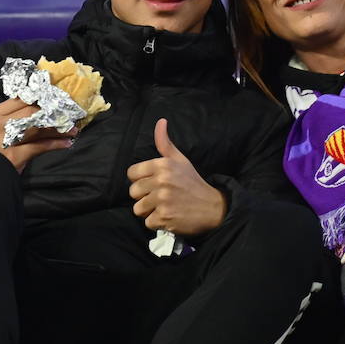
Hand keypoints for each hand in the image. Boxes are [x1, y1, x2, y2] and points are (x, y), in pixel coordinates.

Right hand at [0, 97, 75, 172]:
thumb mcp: (2, 127)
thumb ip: (17, 116)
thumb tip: (44, 107)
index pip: (23, 99)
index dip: (42, 98)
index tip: (57, 98)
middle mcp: (2, 123)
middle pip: (32, 112)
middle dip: (53, 113)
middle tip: (69, 115)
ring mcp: (8, 139)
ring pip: (39, 128)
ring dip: (58, 129)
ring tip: (72, 130)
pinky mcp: (16, 155)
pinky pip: (41, 146)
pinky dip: (56, 144)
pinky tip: (67, 143)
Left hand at [127, 118, 225, 236]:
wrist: (212, 207)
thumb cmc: (193, 183)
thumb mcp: (180, 160)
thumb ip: (165, 144)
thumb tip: (160, 121)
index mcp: (162, 165)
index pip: (132, 173)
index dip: (140, 180)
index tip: (152, 184)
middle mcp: (161, 181)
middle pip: (133, 192)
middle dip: (144, 197)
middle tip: (160, 197)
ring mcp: (162, 200)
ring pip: (138, 209)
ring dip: (149, 211)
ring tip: (164, 207)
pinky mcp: (164, 217)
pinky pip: (147, 222)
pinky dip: (157, 223)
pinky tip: (169, 217)